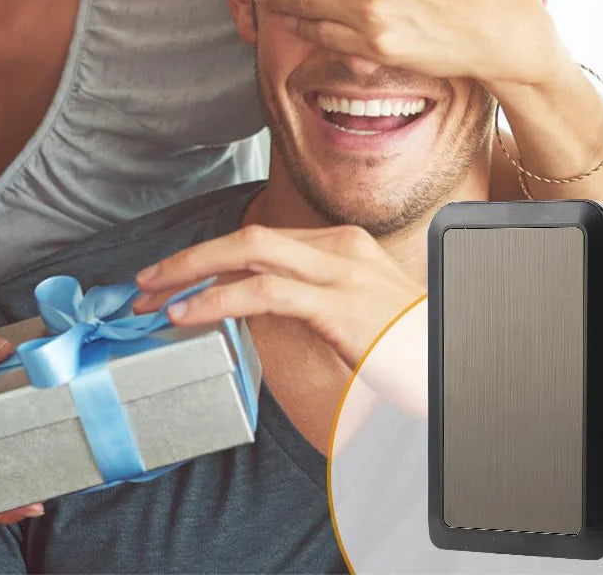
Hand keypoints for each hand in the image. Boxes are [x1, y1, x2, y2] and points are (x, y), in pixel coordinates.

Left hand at [132, 223, 424, 369]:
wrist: (458, 366)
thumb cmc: (410, 348)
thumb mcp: (357, 315)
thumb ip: (310, 302)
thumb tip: (254, 310)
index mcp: (343, 245)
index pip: (263, 239)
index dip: (212, 257)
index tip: (174, 278)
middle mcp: (339, 247)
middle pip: (248, 235)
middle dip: (190, 256)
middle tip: (144, 281)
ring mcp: (340, 272)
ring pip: (248, 252)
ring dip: (190, 272)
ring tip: (151, 296)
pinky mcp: (338, 304)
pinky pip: (262, 293)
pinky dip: (216, 299)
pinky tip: (187, 314)